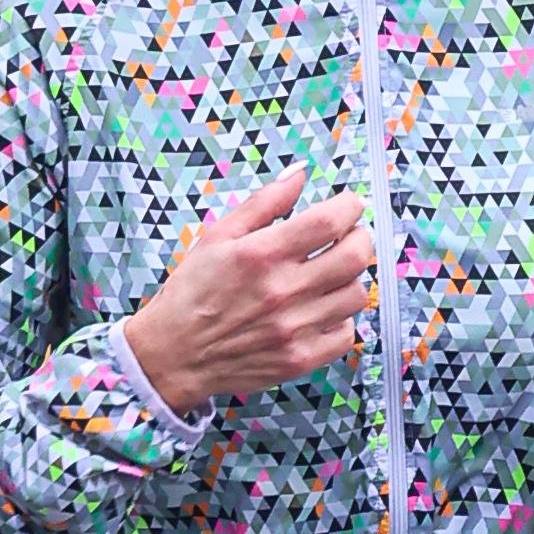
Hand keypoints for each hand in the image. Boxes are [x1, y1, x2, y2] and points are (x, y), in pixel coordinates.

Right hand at [122, 162, 375, 414]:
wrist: (174, 354)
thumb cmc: (193, 292)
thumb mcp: (218, 236)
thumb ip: (264, 202)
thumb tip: (300, 174)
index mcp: (263, 254)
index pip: (331, 220)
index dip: (349, 206)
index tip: (348, 206)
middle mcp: (283, 291)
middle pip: (355, 256)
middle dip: (359, 238)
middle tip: (348, 237)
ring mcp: (295, 328)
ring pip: (356, 295)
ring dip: (351, 278)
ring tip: (332, 275)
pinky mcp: (300, 359)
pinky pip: (346, 334)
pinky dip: (341, 318)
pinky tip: (322, 309)